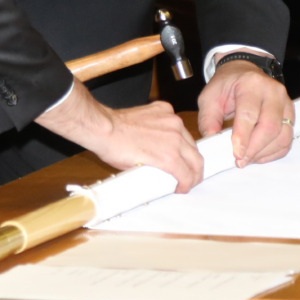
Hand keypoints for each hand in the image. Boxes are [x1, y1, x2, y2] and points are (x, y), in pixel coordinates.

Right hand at [35, 80, 202, 190]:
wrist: (104, 130)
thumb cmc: (114, 127)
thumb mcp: (142, 122)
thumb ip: (155, 131)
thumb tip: (156, 150)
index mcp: (166, 111)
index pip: (184, 134)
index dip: (186, 150)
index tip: (183, 160)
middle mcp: (174, 123)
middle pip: (193, 148)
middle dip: (193, 165)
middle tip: (188, 176)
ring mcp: (174, 139)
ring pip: (195, 161)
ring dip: (191, 175)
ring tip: (184, 184)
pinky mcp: (170, 156)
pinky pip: (184, 173)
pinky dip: (185, 183)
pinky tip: (180, 188)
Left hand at [197, 56, 293, 166]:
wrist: (243, 71)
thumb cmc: (226, 85)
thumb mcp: (209, 97)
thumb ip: (208, 120)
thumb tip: (212, 143)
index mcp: (250, 84)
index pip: (249, 113)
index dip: (243, 137)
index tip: (236, 154)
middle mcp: (272, 91)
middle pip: (270, 127)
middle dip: (254, 149)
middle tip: (240, 160)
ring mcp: (285, 102)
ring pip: (282, 136)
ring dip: (264, 153)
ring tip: (247, 159)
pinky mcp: (290, 114)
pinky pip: (287, 140)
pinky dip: (273, 152)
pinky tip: (258, 155)